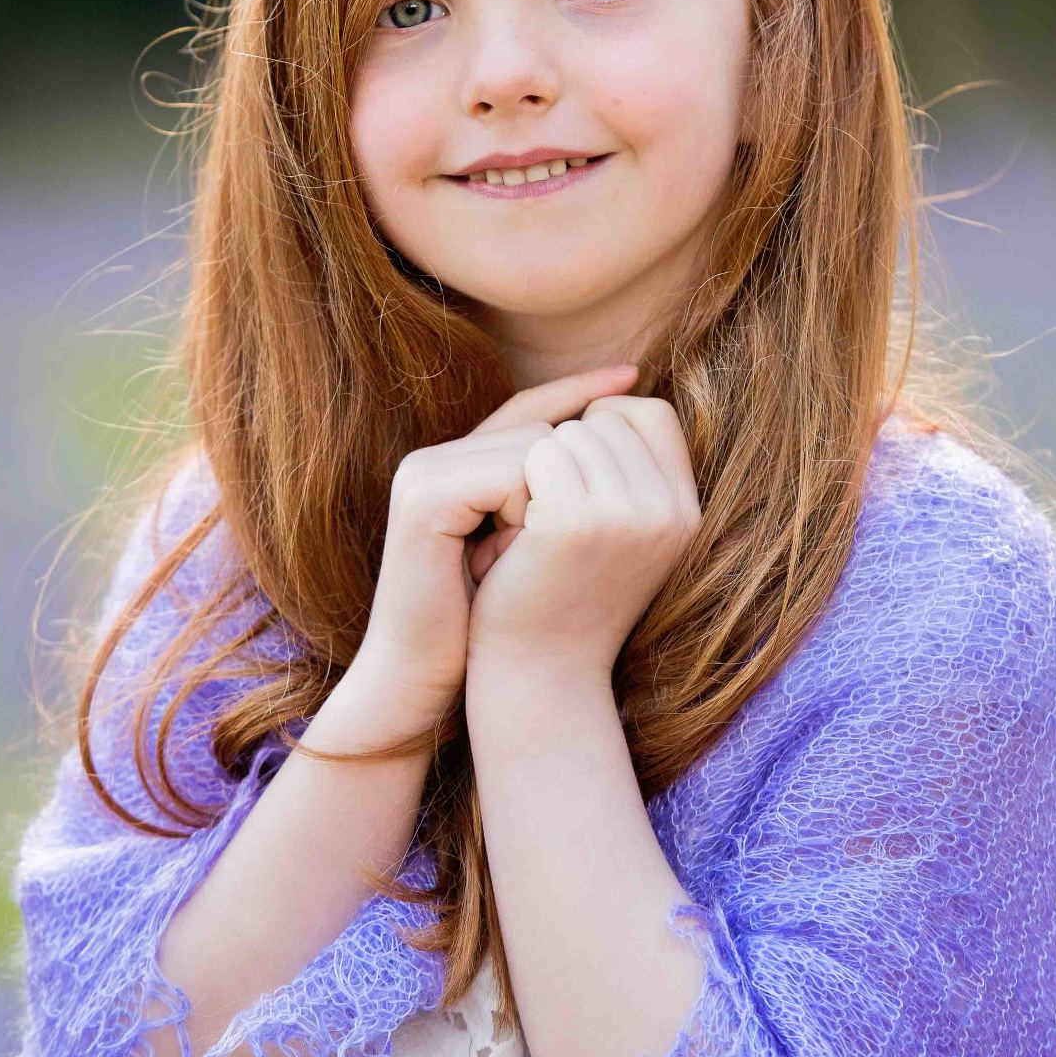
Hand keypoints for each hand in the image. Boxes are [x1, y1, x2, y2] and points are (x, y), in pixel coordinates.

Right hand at [352, 363, 640, 723]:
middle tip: (544, 547)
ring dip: (551, 503)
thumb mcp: (532, 551)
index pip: (530, 407)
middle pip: (541, 428)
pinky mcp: (424, 499)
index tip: (634, 373)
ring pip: (534, 447)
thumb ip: (555, 497)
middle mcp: (435, 458)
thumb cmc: (485, 627)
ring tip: (527, 554)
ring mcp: (424, 473)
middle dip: (567, 483)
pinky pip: (512, 476)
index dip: (580, 389)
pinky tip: (513, 553)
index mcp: (457, 465)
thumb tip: (617, 453)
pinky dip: (527, 514)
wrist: (421, 683)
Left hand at [464, 394, 702, 684]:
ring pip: (573, 430)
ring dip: (536, 472)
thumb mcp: (614, 524)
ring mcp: (631, 516)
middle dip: (564, 452)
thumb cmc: (560, 595)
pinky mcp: (580, 522)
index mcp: (688, 513)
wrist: (535, 677)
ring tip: (531, 534)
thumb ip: (626, 463)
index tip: (568, 486)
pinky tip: (516, 539)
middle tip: (544, 523)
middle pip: (609, 416)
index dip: (601, 430)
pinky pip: (541, 451)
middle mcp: (673, 513)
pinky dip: (515, 484)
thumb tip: (624, 376)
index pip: (651, 414)